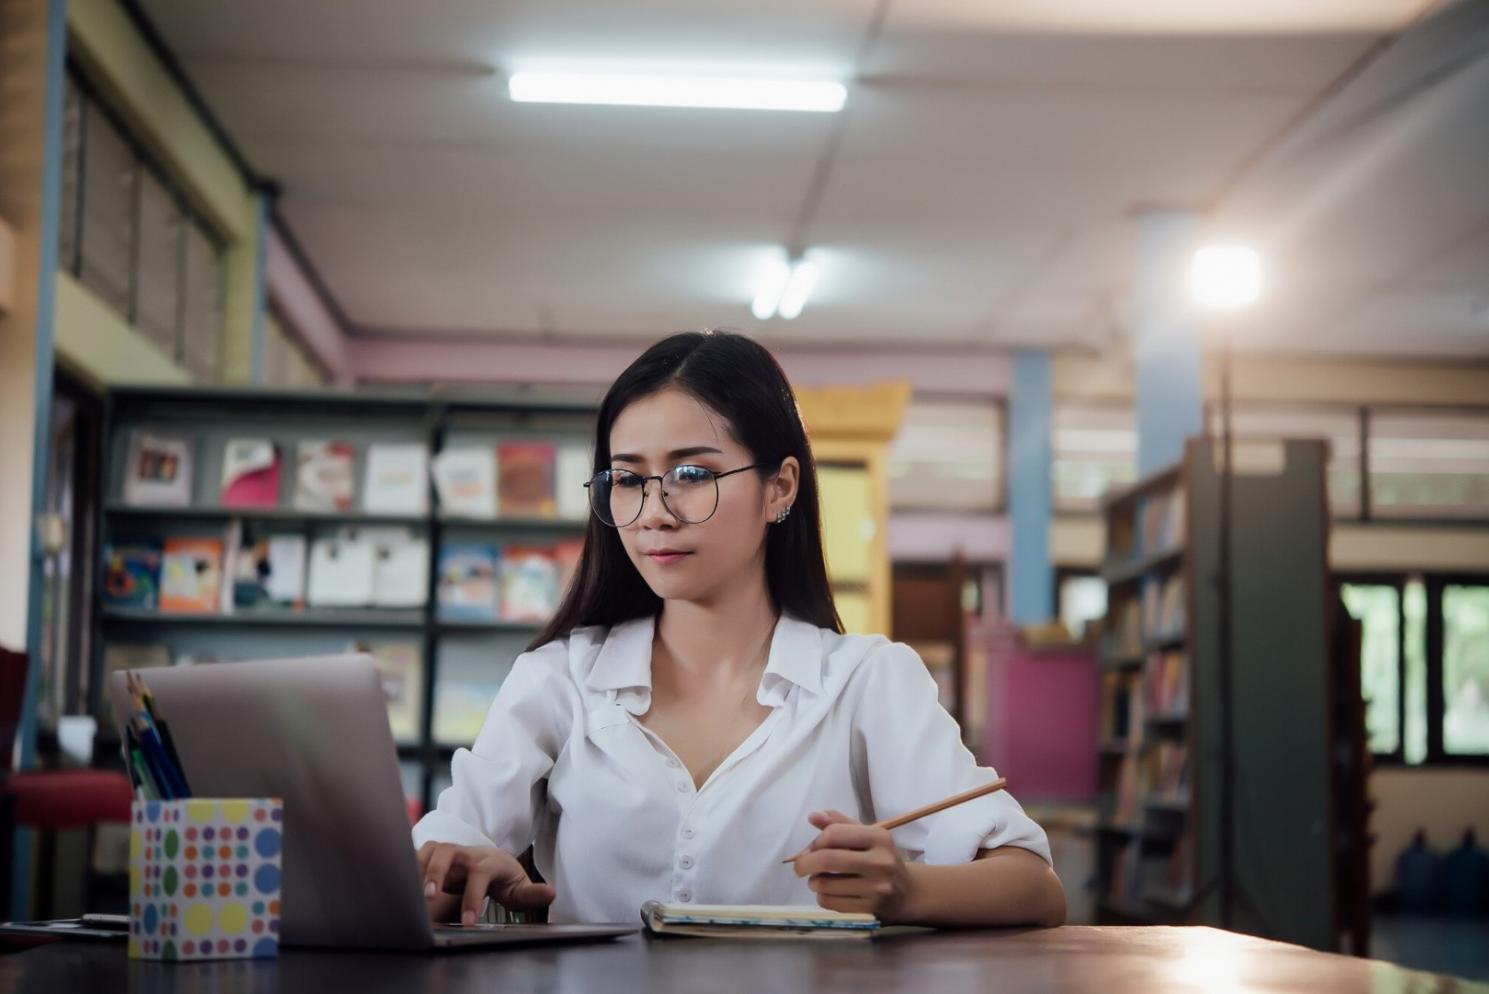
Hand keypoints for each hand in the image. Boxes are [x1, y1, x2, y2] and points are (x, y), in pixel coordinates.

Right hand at [415, 842, 554, 924]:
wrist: (491, 861)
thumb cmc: (504, 880)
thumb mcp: (519, 888)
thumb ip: (531, 894)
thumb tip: (551, 893)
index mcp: (489, 862)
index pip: (480, 875)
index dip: (473, 898)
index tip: (468, 923)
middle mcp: (467, 853)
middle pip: (449, 853)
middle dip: (437, 872)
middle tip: (428, 897)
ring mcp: (449, 851)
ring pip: (431, 850)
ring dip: (418, 868)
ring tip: (410, 892)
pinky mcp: (434, 853)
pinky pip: (418, 853)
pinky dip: (408, 865)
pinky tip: (400, 884)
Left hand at [791, 810, 911, 919]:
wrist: (908, 893)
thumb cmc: (880, 858)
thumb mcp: (866, 835)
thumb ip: (839, 823)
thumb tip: (812, 816)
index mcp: (879, 837)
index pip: (834, 833)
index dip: (815, 841)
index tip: (811, 849)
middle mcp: (881, 862)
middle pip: (827, 859)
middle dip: (804, 863)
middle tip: (800, 867)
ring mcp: (877, 888)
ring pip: (825, 884)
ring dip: (814, 882)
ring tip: (819, 880)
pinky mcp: (870, 909)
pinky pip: (830, 903)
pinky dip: (822, 897)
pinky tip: (830, 893)